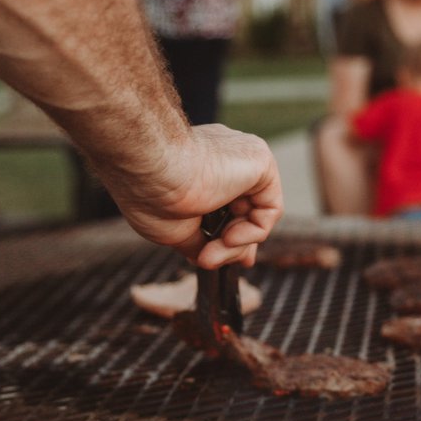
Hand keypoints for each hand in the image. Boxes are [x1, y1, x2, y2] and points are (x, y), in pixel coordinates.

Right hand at [106, 124, 283, 266]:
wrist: (151, 170)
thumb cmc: (151, 195)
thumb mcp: (174, 228)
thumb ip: (197, 241)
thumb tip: (209, 258)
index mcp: (202, 166)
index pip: (227, 204)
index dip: (228, 237)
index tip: (214, 259)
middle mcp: (225, 158)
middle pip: (244, 213)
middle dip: (233, 246)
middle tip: (211, 262)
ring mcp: (244, 158)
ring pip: (255, 214)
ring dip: (236, 246)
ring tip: (208, 256)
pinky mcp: (260, 160)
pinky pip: (270, 208)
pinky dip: (253, 233)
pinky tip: (229, 238)